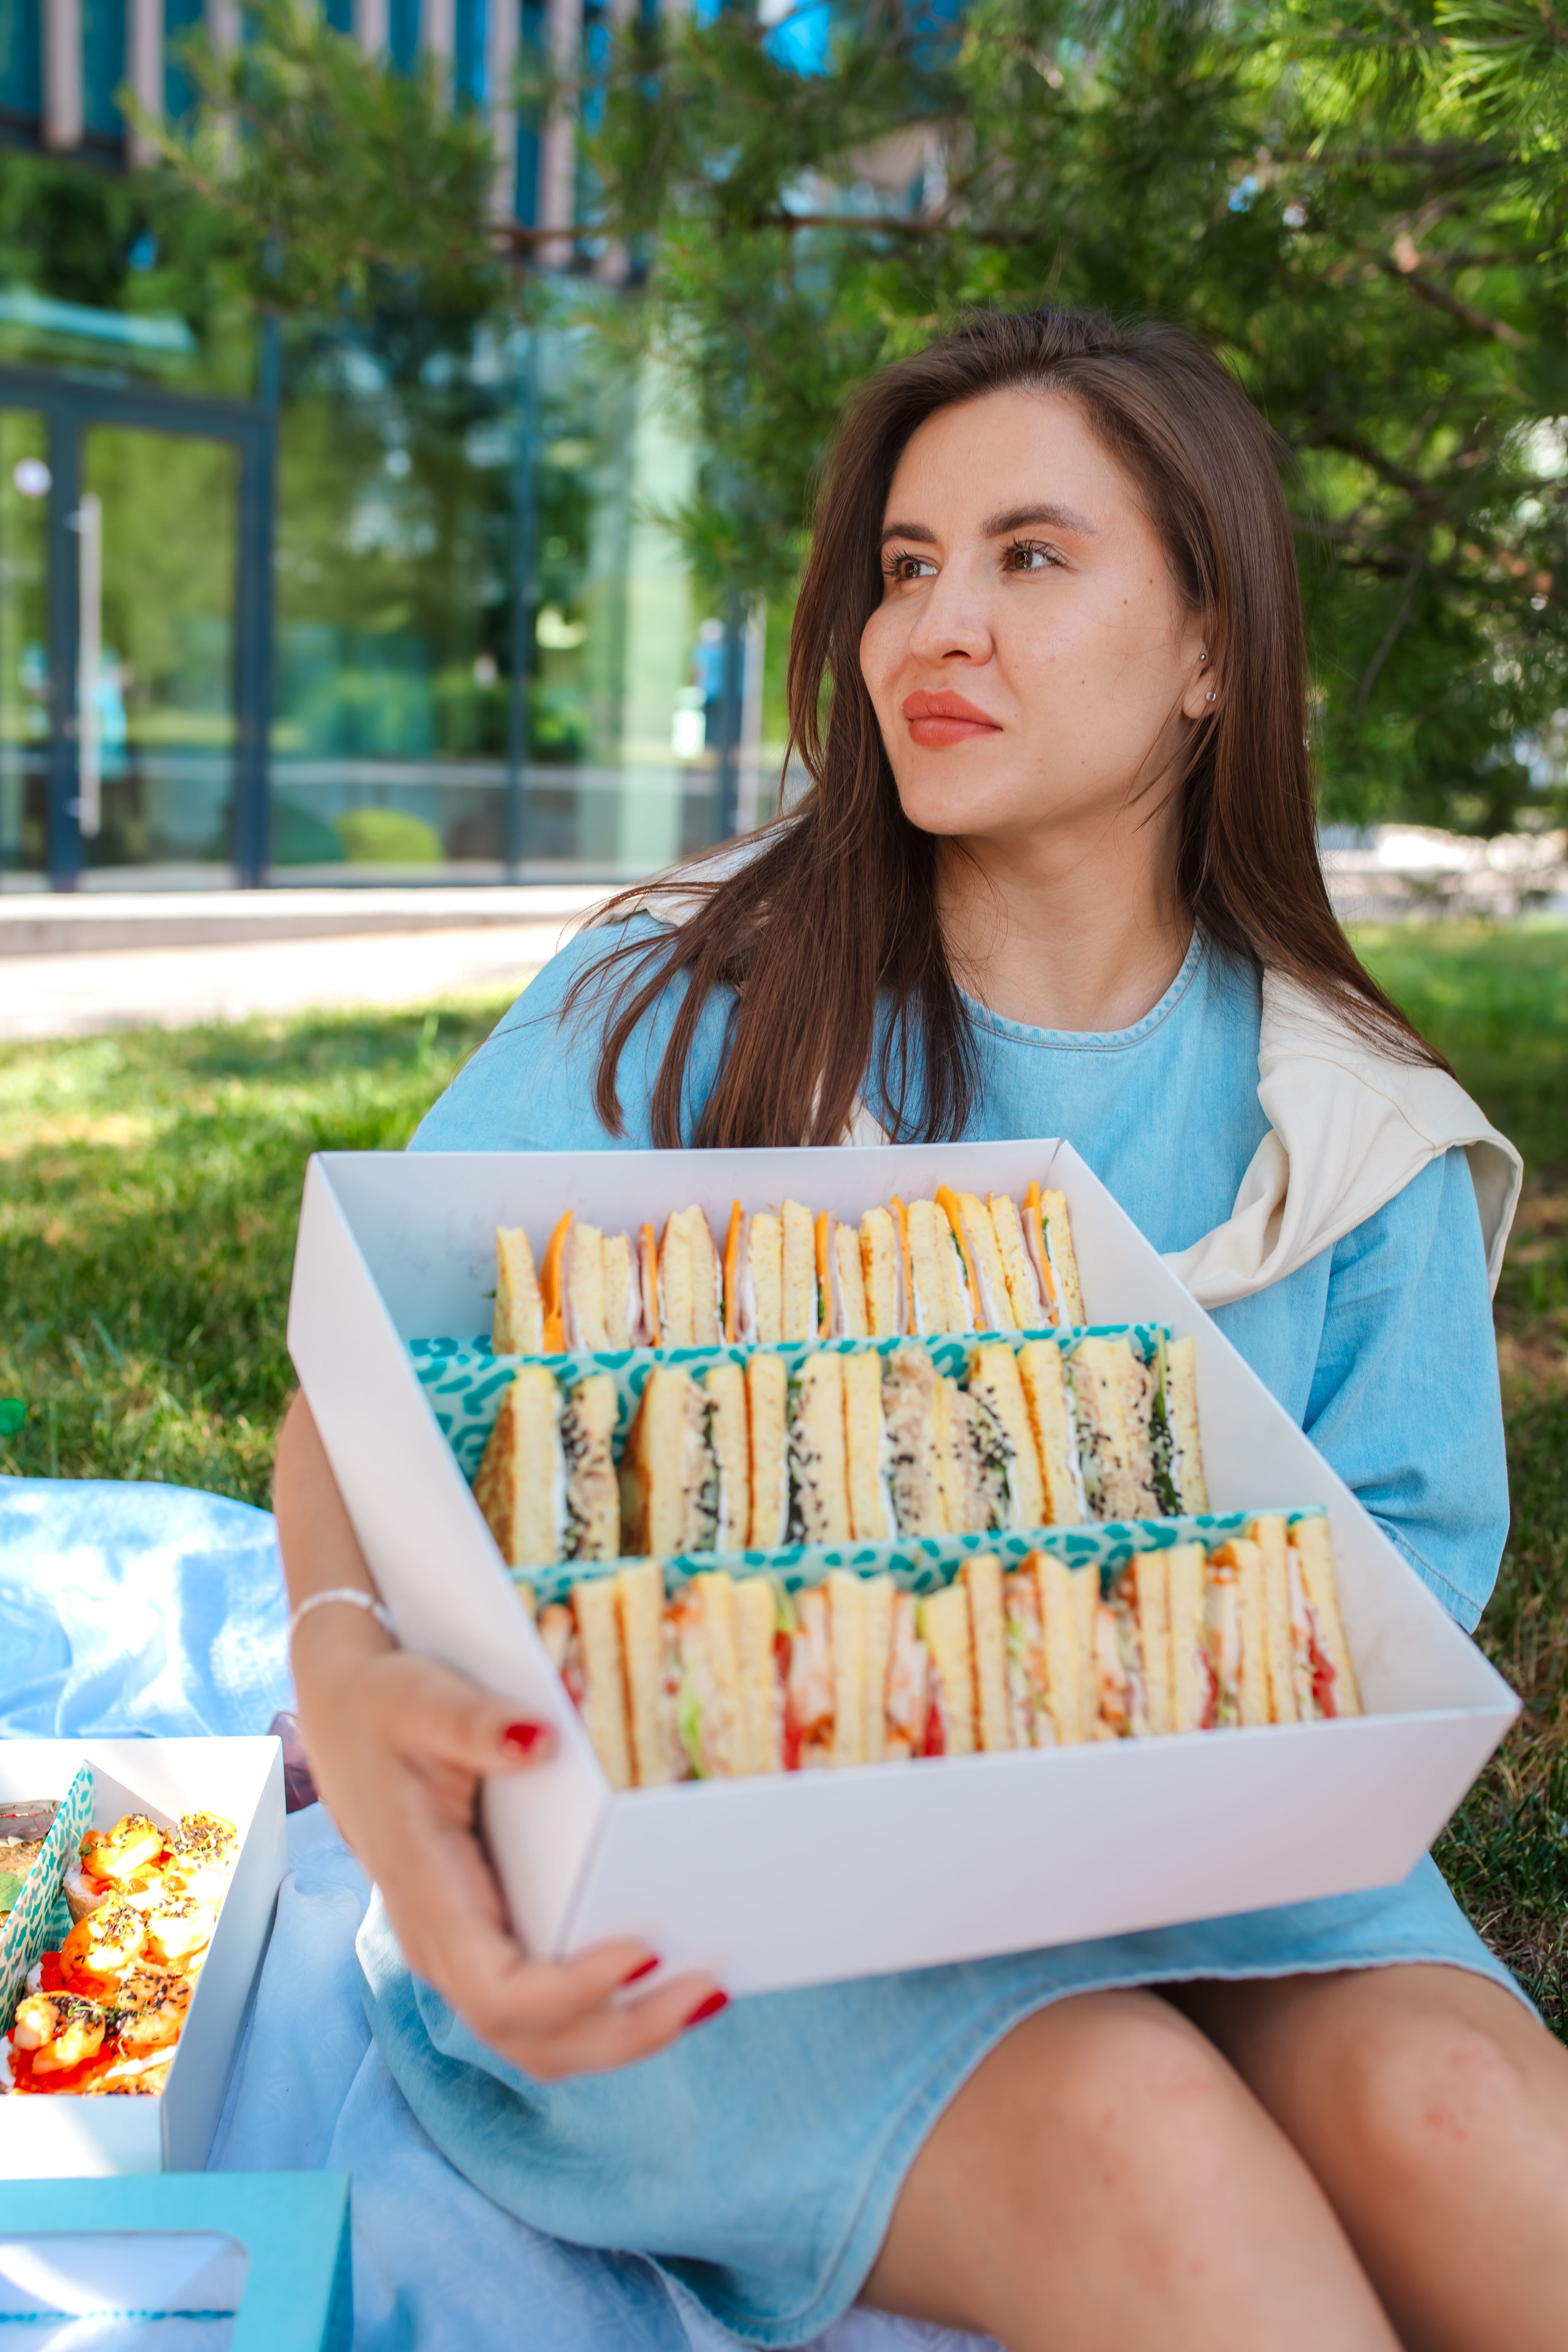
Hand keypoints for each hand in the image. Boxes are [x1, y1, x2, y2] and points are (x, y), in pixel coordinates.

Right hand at [276, 1397, 723, 2079]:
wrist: (346, 1712)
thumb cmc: (384, 1705)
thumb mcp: (421, 1699)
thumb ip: (474, 1723)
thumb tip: (537, 1739)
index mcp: (427, 1897)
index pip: (501, 1991)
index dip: (574, 1991)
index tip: (644, 1952)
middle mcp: (441, 1945)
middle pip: (531, 2037)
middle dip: (622, 2032)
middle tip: (707, 1991)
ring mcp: (463, 1949)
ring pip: (540, 2037)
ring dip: (622, 2033)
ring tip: (702, 1995)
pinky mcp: (485, 1937)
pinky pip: (544, 2007)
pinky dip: (605, 2010)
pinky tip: (663, 1976)